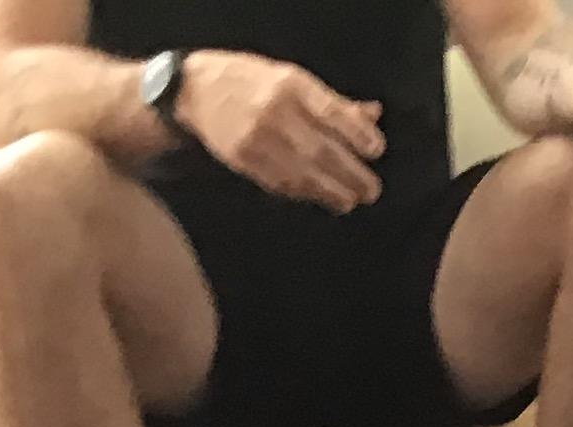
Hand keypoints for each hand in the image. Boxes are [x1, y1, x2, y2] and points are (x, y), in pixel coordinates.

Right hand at [176, 51, 384, 211]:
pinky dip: (307, 194)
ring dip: (334, 192)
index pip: (334, 115)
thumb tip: (372, 116)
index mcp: (290, 84)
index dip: (359, 136)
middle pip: (324, 151)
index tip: (376, 151)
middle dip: (353, 175)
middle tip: (371, 190)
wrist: (197, 90)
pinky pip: (284, 185)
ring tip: (351, 200)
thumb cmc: (251, 82)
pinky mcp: (246, 162)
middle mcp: (275, 112)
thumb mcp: (291, 79)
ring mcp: (258, 140)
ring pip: (306, 175)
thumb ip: (332, 102)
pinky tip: (323, 198)